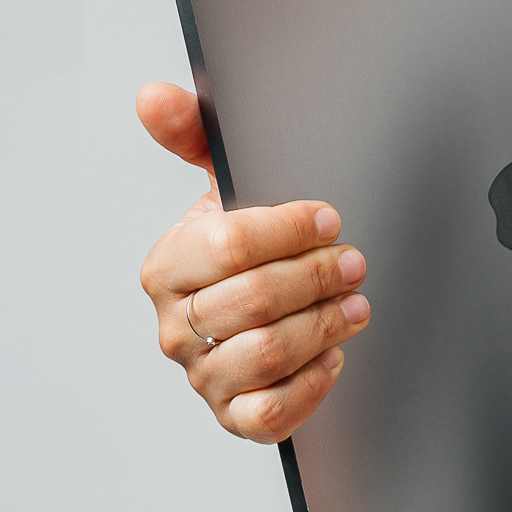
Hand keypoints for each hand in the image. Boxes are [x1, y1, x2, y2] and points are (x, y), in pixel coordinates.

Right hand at [135, 80, 371, 444]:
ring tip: (356, 303)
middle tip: (355, 261)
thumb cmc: (242, 247)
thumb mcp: (226, 185)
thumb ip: (194, 135)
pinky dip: (311, 384)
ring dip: (323, 325)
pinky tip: (334, 354)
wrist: (259, 313)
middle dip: (316, 276)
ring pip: (266, 354)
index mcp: (167, 267)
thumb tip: (154, 96)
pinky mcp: (234, 415)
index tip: (330, 220)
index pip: (228, 245)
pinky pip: (269, 414)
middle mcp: (177, 327)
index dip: (289, 230)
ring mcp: (203, 375)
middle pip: (253, 301)